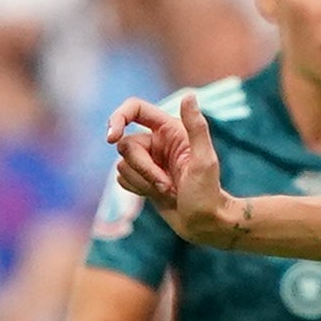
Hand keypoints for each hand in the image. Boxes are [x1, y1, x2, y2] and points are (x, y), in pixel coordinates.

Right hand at [107, 95, 245, 247]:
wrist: (206, 225)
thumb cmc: (208, 194)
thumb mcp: (204, 160)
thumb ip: (197, 128)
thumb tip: (189, 95)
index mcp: (171, 130)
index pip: (134, 109)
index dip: (117, 118)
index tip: (111, 138)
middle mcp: (157, 141)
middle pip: (126, 145)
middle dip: (143, 168)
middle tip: (167, 184)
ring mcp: (148, 160)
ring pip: (122, 164)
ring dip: (142, 182)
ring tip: (168, 191)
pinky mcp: (142, 178)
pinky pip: (122, 179)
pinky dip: (137, 189)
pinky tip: (157, 195)